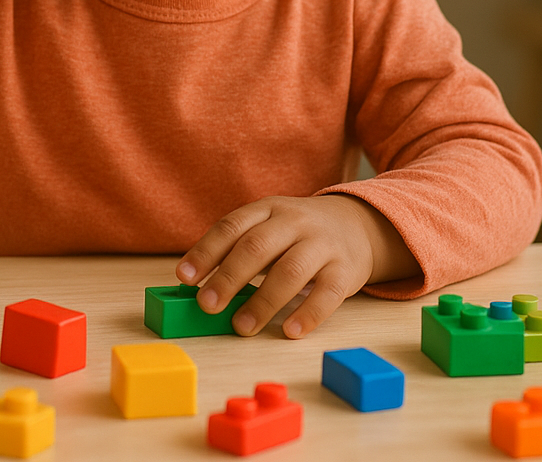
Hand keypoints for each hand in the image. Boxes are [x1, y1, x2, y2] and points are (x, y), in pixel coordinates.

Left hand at [175, 193, 412, 338]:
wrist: (356, 224)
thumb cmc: (296, 234)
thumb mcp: (267, 227)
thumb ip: (237, 250)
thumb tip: (200, 287)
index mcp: (268, 209)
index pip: (231, 227)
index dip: (205, 252)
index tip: (184, 278)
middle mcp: (294, 222)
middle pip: (257, 248)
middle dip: (229, 278)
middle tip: (208, 305)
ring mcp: (322, 245)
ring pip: (290, 272)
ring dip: (262, 302)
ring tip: (241, 327)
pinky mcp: (345, 271)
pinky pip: (327, 294)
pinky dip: (307, 314)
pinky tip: (289, 331)